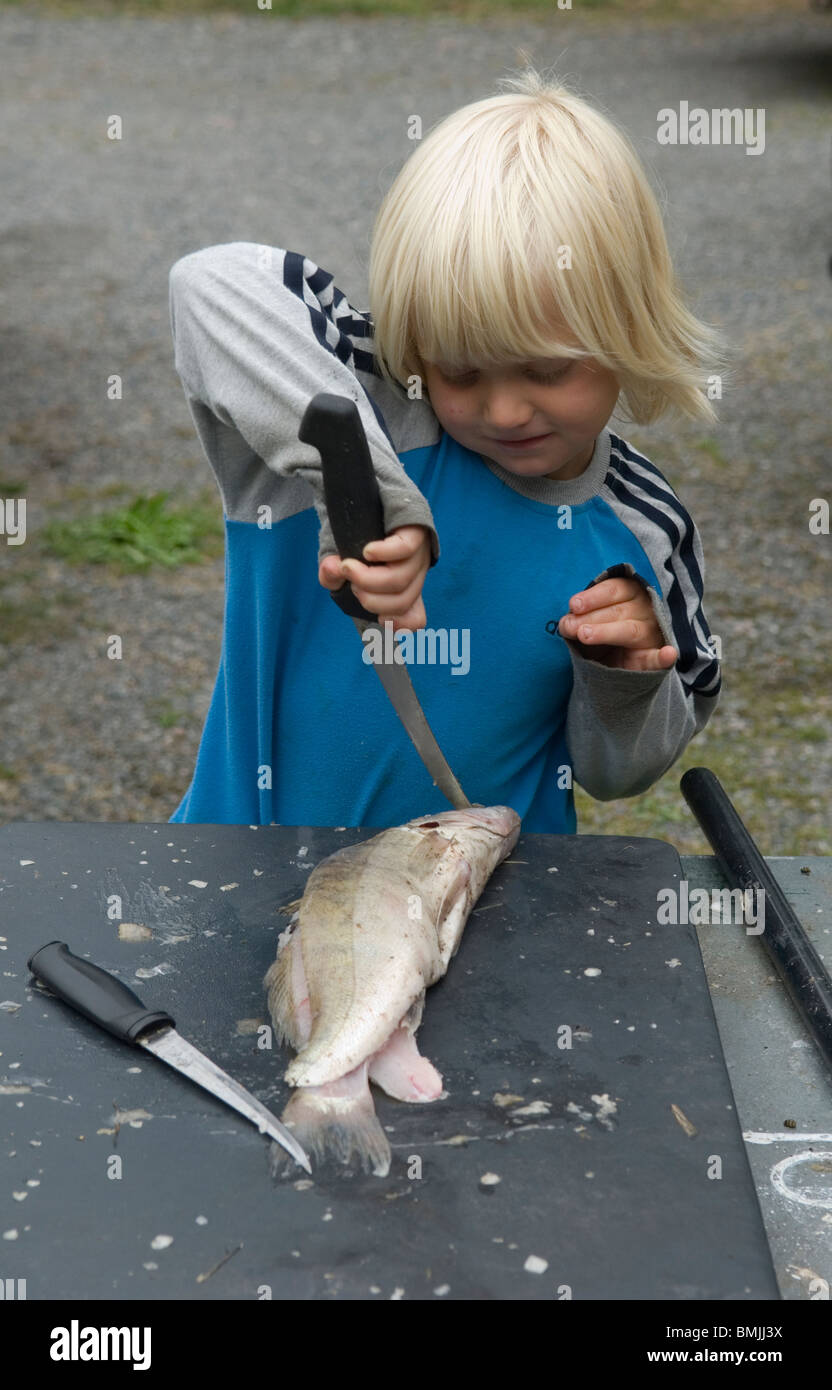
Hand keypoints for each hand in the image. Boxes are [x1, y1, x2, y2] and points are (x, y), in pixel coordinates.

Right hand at [318, 524, 431, 632]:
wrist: (369, 495)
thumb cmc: (356, 534)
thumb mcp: (339, 560)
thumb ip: (331, 574)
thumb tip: (333, 570)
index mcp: (405, 587)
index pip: (416, 617)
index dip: (400, 624)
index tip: (380, 620)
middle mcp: (416, 573)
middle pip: (401, 601)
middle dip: (370, 599)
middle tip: (351, 581)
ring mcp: (418, 552)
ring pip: (399, 579)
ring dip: (367, 578)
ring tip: (349, 566)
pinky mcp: (415, 530)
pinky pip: (403, 549)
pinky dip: (382, 553)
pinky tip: (367, 550)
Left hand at [558, 576, 677, 671]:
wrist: (611, 668)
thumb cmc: (599, 638)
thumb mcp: (586, 625)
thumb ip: (576, 622)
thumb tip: (566, 623)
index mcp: (630, 594)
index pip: (614, 589)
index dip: (593, 596)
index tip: (574, 605)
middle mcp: (644, 611)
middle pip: (619, 610)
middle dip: (591, 617)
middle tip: (571, 626)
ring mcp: (651, 635)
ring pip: (630, 630)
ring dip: (606, 631)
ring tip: (584, 635)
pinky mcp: (653, 659)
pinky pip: (659, 658)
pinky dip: (664, 657)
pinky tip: (667, 653)